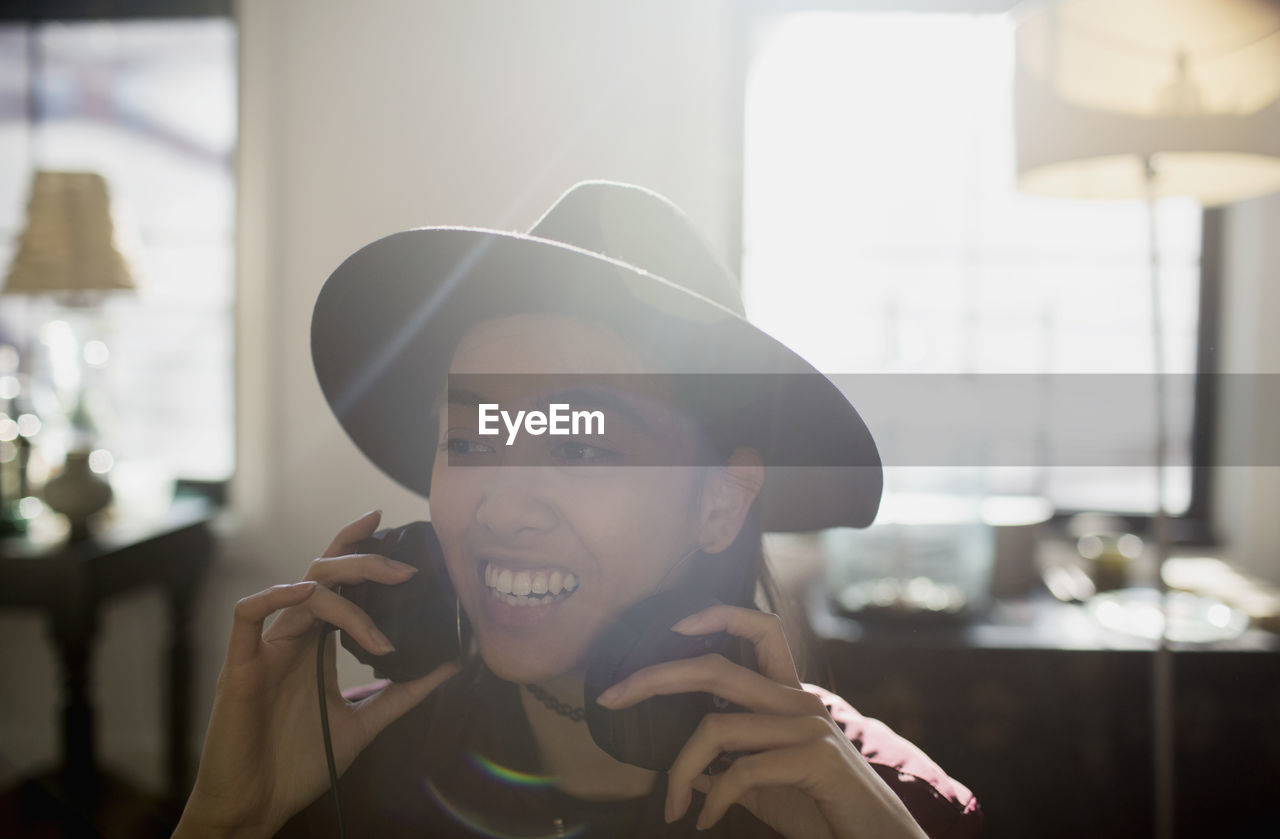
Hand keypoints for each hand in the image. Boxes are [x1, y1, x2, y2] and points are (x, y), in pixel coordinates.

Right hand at [174, 511, 457, 838]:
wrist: (256, 807)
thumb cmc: (300, 763)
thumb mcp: (365, 723)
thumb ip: (403, 692)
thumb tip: (450, 663)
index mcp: (317, 644)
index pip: (340, 583)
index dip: (360, 550)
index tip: (390, 526)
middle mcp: (293, 637)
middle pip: (324, 574)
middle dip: (365, 563)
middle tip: (407, 572)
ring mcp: (265, 649)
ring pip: (300, 591)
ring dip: (345, 602)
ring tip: (380, 634)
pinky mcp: (240, 668)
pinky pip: (247, 615)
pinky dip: (275, 597)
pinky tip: (307, 596)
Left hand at [595, 605, 926, 838]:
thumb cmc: (821, 808)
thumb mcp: (768, 780)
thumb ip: (732, 763)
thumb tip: (686, 767)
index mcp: (790, 697)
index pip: (761, 628)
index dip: (717, 615)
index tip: (671, 626)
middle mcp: (800, 702)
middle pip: (716, 668)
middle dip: (655, 676)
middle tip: (613, 695)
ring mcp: (808, 729)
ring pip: (716, 728)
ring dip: (678, 772)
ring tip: (671, 807)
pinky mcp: (814, 761)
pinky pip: (739, 772)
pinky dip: (711, 800)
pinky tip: (704, 820)